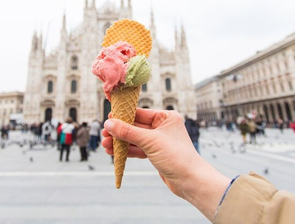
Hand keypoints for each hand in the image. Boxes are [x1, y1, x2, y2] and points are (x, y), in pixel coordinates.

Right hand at [102, 108, 229, 220]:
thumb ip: (128, 132)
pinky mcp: (156, 154)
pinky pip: (138, 149)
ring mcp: (159, 141)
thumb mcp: (150, 141)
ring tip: (105, 146)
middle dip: (119, 132)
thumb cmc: (176, 156)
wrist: (190, 181)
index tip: (108, 120)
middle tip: (104, 135)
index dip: (123, 116)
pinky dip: (126, 151)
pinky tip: (114, 152)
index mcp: (166, 117)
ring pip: (135, 139)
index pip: (140, 113)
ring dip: (120, 142)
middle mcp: (163, 127)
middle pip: (135, 126)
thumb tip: (109, 124)